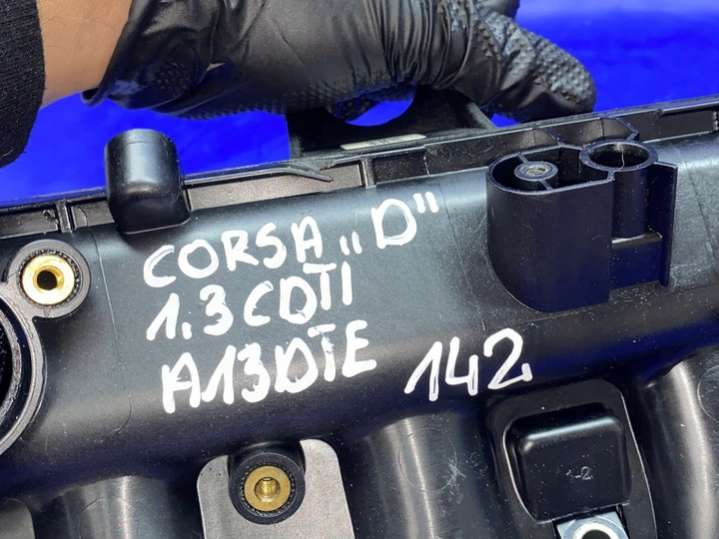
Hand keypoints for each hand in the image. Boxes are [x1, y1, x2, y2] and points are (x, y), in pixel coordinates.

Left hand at [87, 0, 594, 121]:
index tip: (522, 115)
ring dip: (403, 116)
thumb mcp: (411, 34)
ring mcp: (369, 30)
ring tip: (364, 109)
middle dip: (449, 96)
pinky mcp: (332, 63)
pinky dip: (360, 123)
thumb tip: (570, 94)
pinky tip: (335, 118)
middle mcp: (410, 3)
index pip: (510, 25)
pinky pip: (371, 101)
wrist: (185, 26)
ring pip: (417, 88)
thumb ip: (496, 62)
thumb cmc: (283, 8)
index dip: (517, 71)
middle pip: (466, 58)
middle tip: (427, 112)